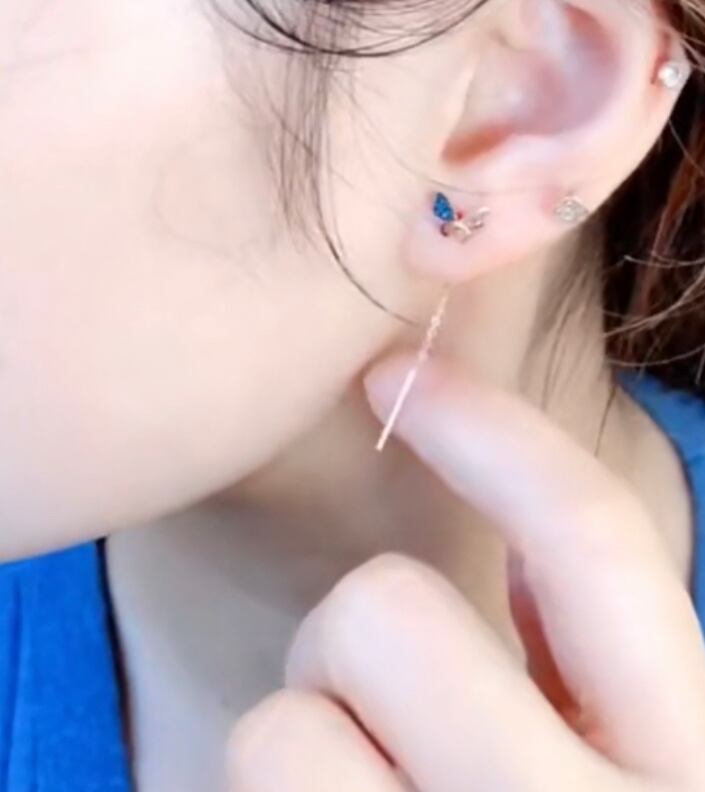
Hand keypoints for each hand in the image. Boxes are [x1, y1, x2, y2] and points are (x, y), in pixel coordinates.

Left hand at [228, 354, 704, 791]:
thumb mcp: (600, 740)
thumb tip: (501, 503)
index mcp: (682, 754)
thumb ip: (573, 648)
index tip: (397, 370)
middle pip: (384, 613)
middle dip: (350, 640)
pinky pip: (259, 780)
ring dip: (301, 740)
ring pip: (290, 719)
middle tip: (370, 706)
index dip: (488, 429)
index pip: (591, 536)